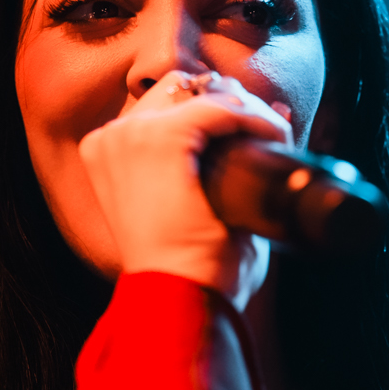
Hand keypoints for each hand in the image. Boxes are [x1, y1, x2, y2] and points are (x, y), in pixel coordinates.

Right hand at [77, 71, 292, 310]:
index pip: (164, 106)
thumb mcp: (198, 211)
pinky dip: (254, 117)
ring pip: (200, 89)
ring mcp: (131, 135)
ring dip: (241, 107)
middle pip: (177, 88)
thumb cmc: (190, 273)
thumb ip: (225, 163)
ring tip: (271, 136)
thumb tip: (279, 111)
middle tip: (263, 133)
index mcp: (109, 157)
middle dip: (225, 102)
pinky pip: (222, 107)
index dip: (216, 110)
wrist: (176, 301)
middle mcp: (112, 139)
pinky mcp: (161, 139)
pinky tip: (275, 136)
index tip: (256, 131)